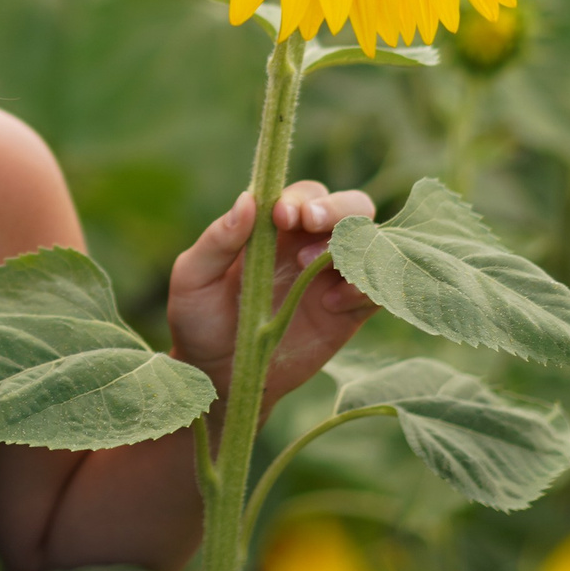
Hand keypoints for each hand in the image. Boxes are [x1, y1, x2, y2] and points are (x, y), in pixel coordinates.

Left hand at [167, 180, 376, 410]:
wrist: (218, 375)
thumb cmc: (198, 318)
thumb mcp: (193, 277)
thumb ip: (217, 241)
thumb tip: (246, 200)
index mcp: (274, 228)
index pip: (304, 196)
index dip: (300, 198)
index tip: (282, 215)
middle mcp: (309, 245)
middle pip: (351, 207)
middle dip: (337, 208)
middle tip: (311, 223)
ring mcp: (331, 278)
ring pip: (370, 243)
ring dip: (350, 245)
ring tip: (309, 265)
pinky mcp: (347, 314)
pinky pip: (376, 291)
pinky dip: (364, 288)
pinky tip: (331, 304)